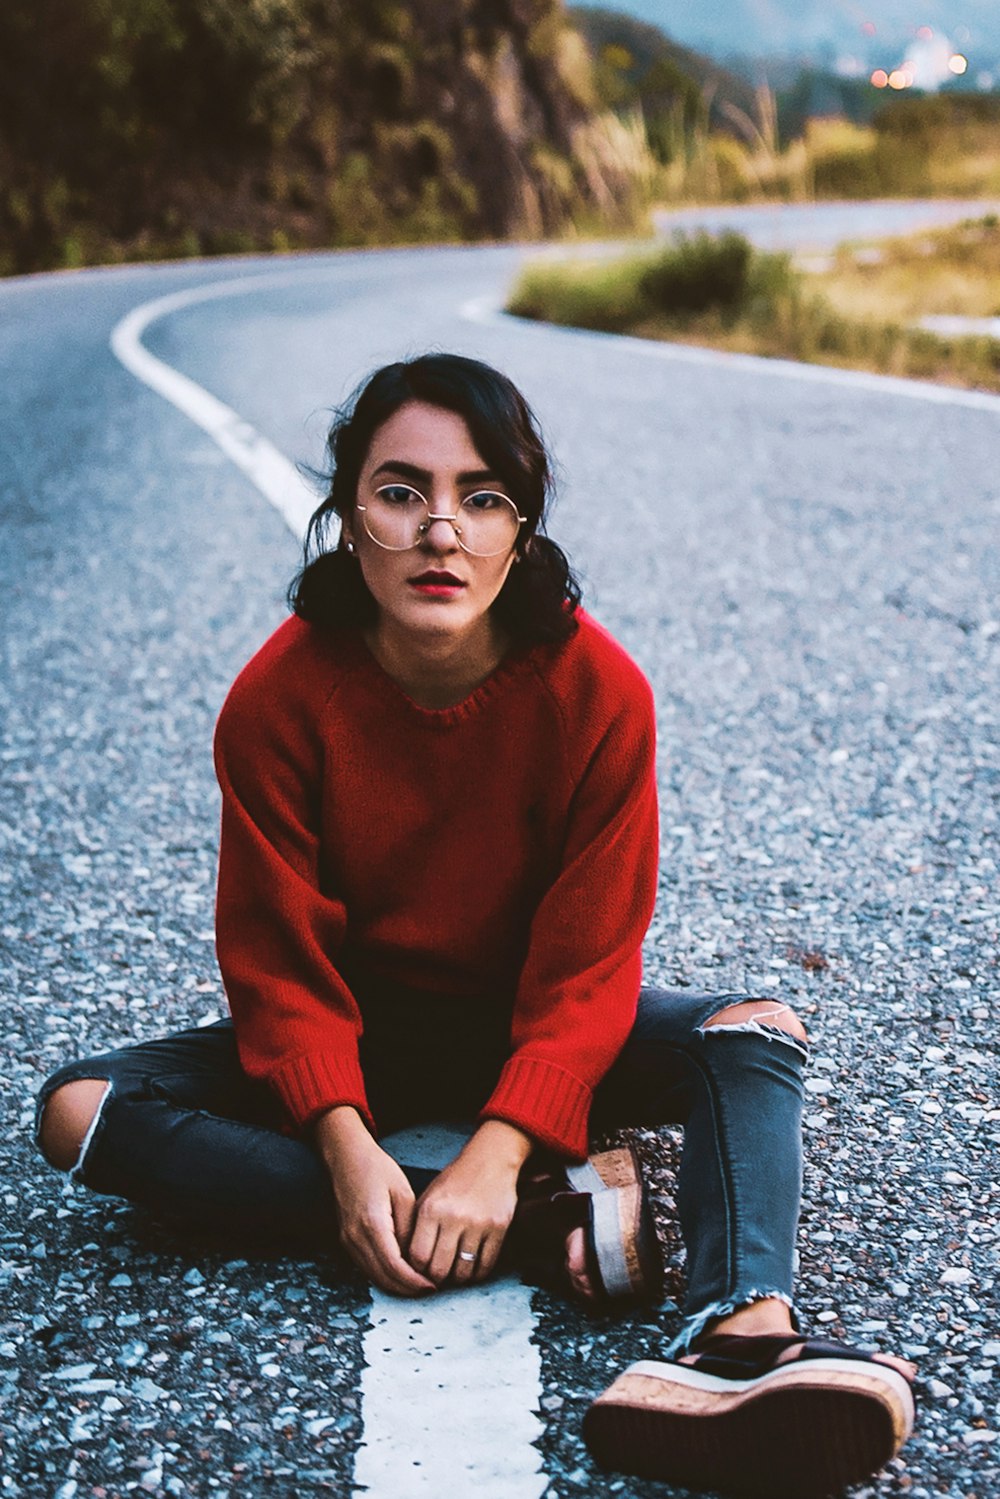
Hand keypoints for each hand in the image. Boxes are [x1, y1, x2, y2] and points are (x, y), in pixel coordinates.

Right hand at [315, 1107, 434, 1296]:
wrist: (345, 1157)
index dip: (414, 1281)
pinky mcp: (346, 1241)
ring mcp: (347, 1241)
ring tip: (419, 1285)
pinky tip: (402, 1273)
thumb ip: (410, 1227)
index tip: (433, 1286)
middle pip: (382, 1277)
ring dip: (396, 1286)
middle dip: (407, 1289)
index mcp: (372, 1223)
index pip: (394, 1266)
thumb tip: (418, 1258)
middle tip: (431, 1290)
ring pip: (373, 1276)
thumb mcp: (402, 1193)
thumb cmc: (376, 1169)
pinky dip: (384, 1275)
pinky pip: (366, 1267)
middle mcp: (355, 1237)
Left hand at [408, 1120, 533, 1287]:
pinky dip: (477, 1274)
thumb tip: (410, 1263)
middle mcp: (453, 1218)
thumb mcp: (429, 1196)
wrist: (492, 1159)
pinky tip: (472, 1268)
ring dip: (457, 1279)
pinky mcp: (499, 1228)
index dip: (417, 1270)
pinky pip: (486, 1266)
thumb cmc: (456, 1180)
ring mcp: (478, 1224)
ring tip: (455, 1273)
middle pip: (439, 1270)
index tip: (420, 1271)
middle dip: (436, 1279)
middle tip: (437, 1277)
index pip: (418, 1257)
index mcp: (431, 1209)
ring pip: (463, 1273)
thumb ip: (418, 1226)